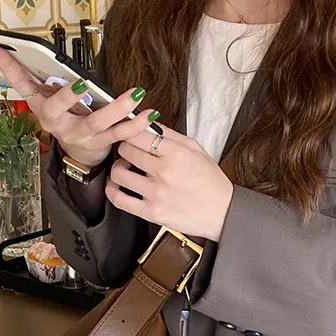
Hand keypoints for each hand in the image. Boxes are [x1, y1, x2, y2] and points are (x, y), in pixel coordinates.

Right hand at [0, 44, 156, 167]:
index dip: (9, 70)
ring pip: (99, 124)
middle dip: (69, 97)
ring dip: (118, 109)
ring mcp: (82, 136)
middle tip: (81, 84)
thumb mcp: (44, 98)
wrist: (80, 156)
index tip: (1, 50)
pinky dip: (136, 125)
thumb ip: (24, 75)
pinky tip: (150, 113)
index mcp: (42, 109)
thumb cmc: (66, 118)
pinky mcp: (102, 144)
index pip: (21, 85)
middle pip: (60, 109)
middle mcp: (59, 124)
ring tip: (136, 95)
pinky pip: (121, 135)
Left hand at [107, 127, 233, 242]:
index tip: (128, 133)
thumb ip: (170, 135)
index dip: (129, 131)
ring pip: (118, 173)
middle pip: (125, 150)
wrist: (222, 213)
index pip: (137, 133)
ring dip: (118, 168)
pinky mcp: (151, 213)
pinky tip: (117, 186)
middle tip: (129, 151)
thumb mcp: (196, 149)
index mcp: (176, 153)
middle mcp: (164, 172)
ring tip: (124, 169)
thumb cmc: (211, 182)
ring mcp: (156, 193)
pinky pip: (120, 199)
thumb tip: (148, 122)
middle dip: (124, 148)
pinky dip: (112, 191)